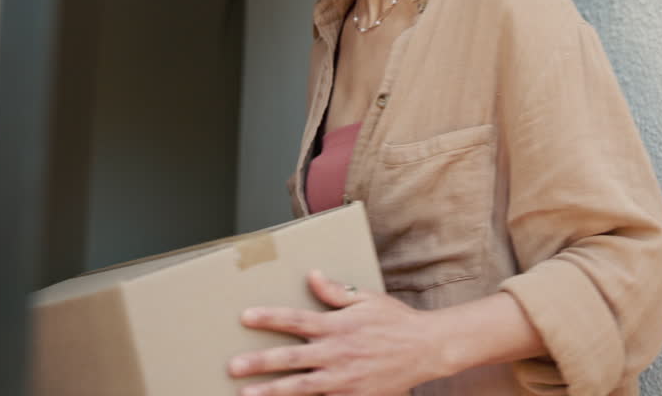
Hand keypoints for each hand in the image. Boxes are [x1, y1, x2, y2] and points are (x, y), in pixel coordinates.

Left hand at [228, 270, 446, 395]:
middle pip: (291, 357)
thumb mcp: (367, 299)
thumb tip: (312, 276)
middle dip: (260, 362)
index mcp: (338, 325)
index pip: (297, 320)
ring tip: (246, 394)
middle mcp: (337, 352)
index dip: (270, 317)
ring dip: (272, 391)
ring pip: (301, 387)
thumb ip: (336, 292)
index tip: (245, 317)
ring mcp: (344, 378)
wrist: (427, 349)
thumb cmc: (396, 321)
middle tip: (233, 366)